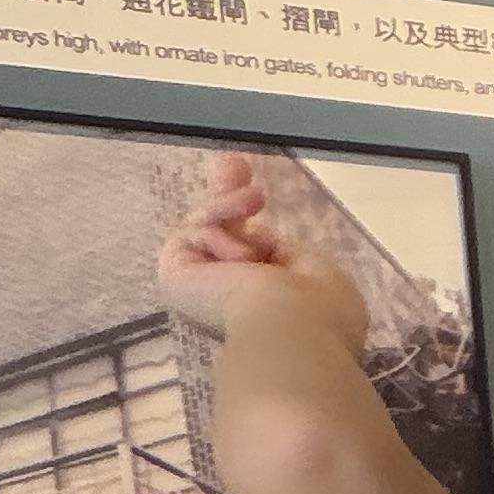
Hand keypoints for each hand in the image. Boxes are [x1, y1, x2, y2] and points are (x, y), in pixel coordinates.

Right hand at [157, 152, 375, 363]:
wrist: (291, 332)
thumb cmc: (319, 309)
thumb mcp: (317, 273)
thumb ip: (288, 254)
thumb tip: (264, 239)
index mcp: (265, 300)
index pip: (248, 252)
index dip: (249, 221)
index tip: (254, 191)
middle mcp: (227, 295)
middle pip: (217, 233)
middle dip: (224, 195)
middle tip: (234, 162)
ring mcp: (199, 287)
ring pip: (205, 226)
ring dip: (228, 205)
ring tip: (254, 200)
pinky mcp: (175, 276)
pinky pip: (193, 232)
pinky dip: (219, 231)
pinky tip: (240, 255)